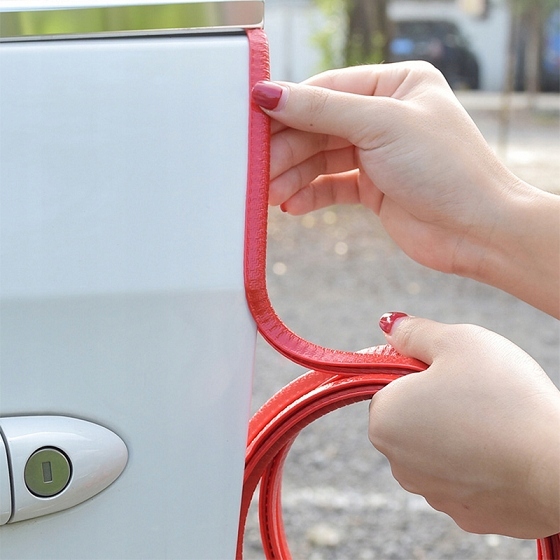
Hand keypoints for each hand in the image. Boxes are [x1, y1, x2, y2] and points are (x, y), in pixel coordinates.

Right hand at [252, 63, 559, 316]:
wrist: (478, 231)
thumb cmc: (447, 169)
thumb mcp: (381, 126)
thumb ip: (322, 110)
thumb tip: (270, 94)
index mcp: (396, 85)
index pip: (328, 89)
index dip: (290, 106)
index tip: (254, 121)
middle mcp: (386, 117)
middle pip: (320, 126)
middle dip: (288, 149)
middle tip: (257, 168)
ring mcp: (379, 154)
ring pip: (322, 158)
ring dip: (294, 175)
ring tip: (268, 193)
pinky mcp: (374, 188)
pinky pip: (332, 185)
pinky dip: (311, 194)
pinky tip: (292, 205)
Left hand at [369, 313, 559, 538]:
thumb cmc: (504, 398)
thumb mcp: (456, 341)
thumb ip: (414, 332)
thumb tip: (387, 324)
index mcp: (384, 420)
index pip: (389, 386)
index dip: (420, 372)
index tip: (451, 370)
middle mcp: (398, 463)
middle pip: (413, 419)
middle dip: (438, 403)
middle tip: (477, 394)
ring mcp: (432, 494)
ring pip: (439, 450)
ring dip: (458, 435)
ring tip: (495, 423)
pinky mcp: (468, 517)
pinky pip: (467, 479)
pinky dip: (482, 465)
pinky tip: (505, 453)